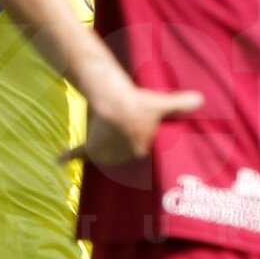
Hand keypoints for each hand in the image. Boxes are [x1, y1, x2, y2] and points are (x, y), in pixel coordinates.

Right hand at [66, 85, 203, 165]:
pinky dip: (67, 156)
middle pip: (124, 154)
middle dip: (125, 147)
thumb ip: (181, 103)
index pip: (142, 151)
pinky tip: (58, 159)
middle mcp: (122, 156)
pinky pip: (77, 152)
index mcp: (139, 150)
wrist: (113, 101)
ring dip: (106, 150)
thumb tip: (202, 99)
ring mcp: (105, 151)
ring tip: (108, 138)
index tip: (141, 137)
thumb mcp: (162, 103)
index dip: (143, 142)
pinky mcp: (90, 144)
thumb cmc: (140, 103)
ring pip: (105, 154)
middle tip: (125, 135)